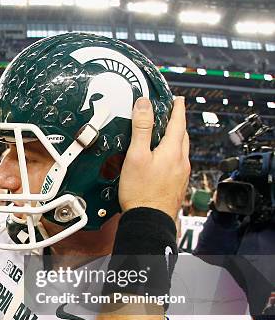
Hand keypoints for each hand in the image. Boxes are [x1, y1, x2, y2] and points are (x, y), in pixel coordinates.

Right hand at [119, 97, 189, 221]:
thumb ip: (141, 129)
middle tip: (170, 115)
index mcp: (172, 151)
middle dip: (177, 123)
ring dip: (174, 139)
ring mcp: (181, 175)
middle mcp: (181, 162)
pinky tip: (161, 161)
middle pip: (182, 136)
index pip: (178, 122)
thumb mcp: (136, 155)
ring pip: (180, 150)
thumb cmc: (141, 192)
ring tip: (163, 136)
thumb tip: (144, 105)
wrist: (149, 220)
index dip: (177, 108)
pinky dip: (171, 155)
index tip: (177, 99)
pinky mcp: (176, 186)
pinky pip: (177, 163)